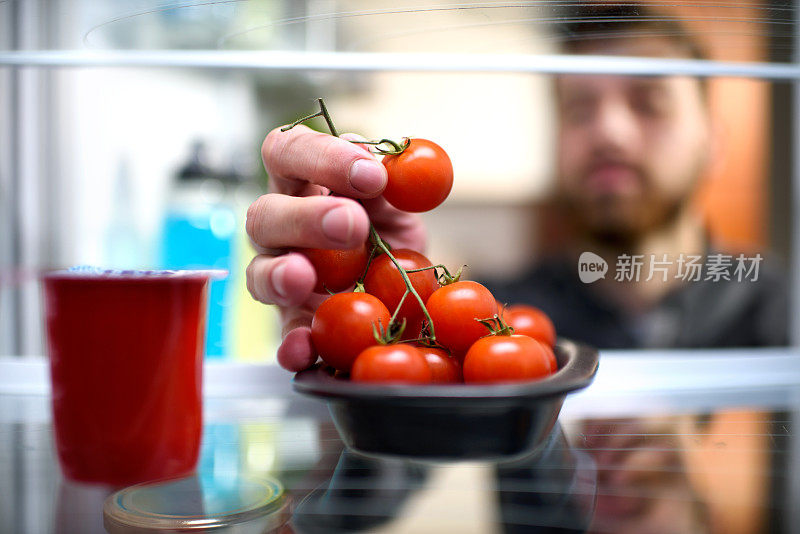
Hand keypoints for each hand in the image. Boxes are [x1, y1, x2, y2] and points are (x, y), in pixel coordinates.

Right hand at [246, 124, 426, 371]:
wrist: (407, 292)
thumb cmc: (390, 231)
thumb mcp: (399, 202)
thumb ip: (392, 184)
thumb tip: (391, 167)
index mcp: (303, 181)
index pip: (289, 152)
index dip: (321, 157)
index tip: (370, 175)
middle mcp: (281, 226)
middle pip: (265, 213)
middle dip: (306, 217)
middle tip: (352, 225)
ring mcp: (280, 276)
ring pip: (258, 273)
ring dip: (279, 274)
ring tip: (303, 278)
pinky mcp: (294, 321)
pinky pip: (284, 334)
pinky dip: (293, 343)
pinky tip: (304, 348)